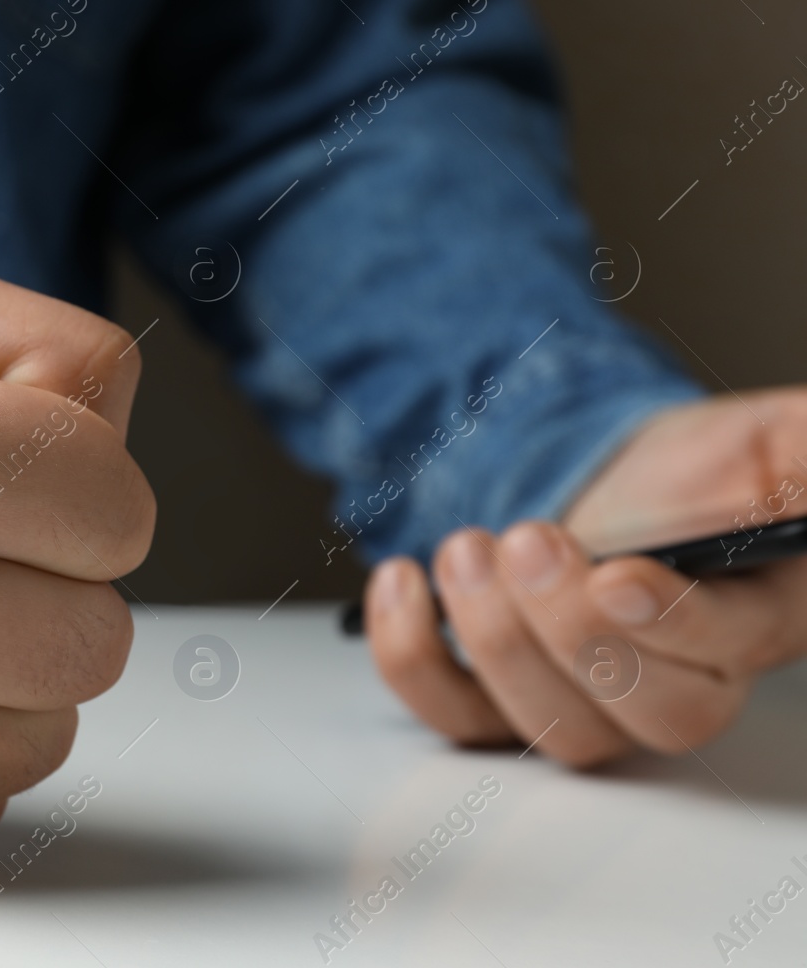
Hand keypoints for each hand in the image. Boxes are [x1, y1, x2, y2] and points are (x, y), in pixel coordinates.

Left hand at [365, 389, 806, 765]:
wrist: (611, 485)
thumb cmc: (700, 472)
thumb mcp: (774, 441)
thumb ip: (806, 457)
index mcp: (757, 621)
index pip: (728, 651)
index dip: (671, 623)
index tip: (616, 575)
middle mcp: (682, 685)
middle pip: (644, 713)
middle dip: (569, 630)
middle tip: (525, 540)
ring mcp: (592, 705)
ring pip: (552, 728)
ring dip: (493, 639)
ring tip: (467, 547)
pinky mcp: (508, 703)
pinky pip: (456, 720)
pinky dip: (411, 658)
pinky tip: (403, 581)